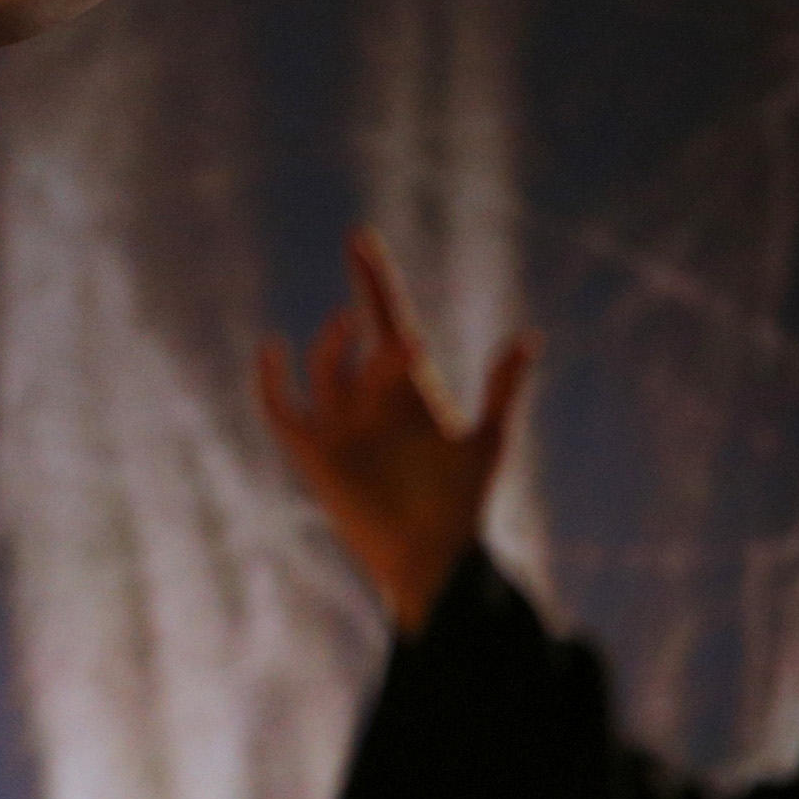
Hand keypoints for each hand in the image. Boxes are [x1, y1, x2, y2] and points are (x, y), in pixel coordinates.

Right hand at [256, 228, 531, 633]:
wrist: (430, 558)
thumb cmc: (459, 505)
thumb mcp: (487, 441)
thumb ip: (501, 388)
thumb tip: (527, 337)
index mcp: (406, 388)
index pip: (385, 319)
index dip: (373, 279)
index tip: (360, 240)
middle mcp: (367, 398)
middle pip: (364, 345)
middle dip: (379, 338)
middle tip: (408, 351)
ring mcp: (337, 422)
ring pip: (327, 368)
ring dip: (341, 349)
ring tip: (364, 342)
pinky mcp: (312, 451)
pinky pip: (279, 408)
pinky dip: (271, 380)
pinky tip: (273, 349)